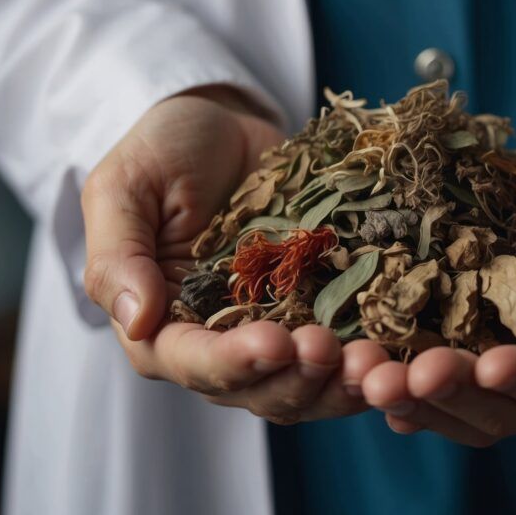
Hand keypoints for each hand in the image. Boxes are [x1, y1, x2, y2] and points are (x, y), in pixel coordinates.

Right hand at [82, 86, 389, 423]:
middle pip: (257, 390)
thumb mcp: (123, 188)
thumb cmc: (162, 150)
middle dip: (298, 379)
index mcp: (160, 325)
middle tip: (335, 352)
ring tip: (375, 364)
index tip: (277, 342)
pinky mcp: (316, 311)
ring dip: (340, 384)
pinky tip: (397, 355)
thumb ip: (119, 255)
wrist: (225, 124)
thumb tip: (135, 320)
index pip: (192, 363)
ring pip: (306, 385)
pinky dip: (368, 361)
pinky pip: (344, 351)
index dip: (234, 363)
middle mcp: (217, 342)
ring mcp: (272, 330)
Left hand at [360, 70, 515, 444]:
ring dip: (420, 390)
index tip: (491, 367)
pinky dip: (406, 362)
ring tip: (369, 378)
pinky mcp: (478, 305)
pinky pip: (441, 345)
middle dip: (458, 393)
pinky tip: (363, 370)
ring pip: (470, 386)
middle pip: (515, 401)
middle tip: (401, 379)